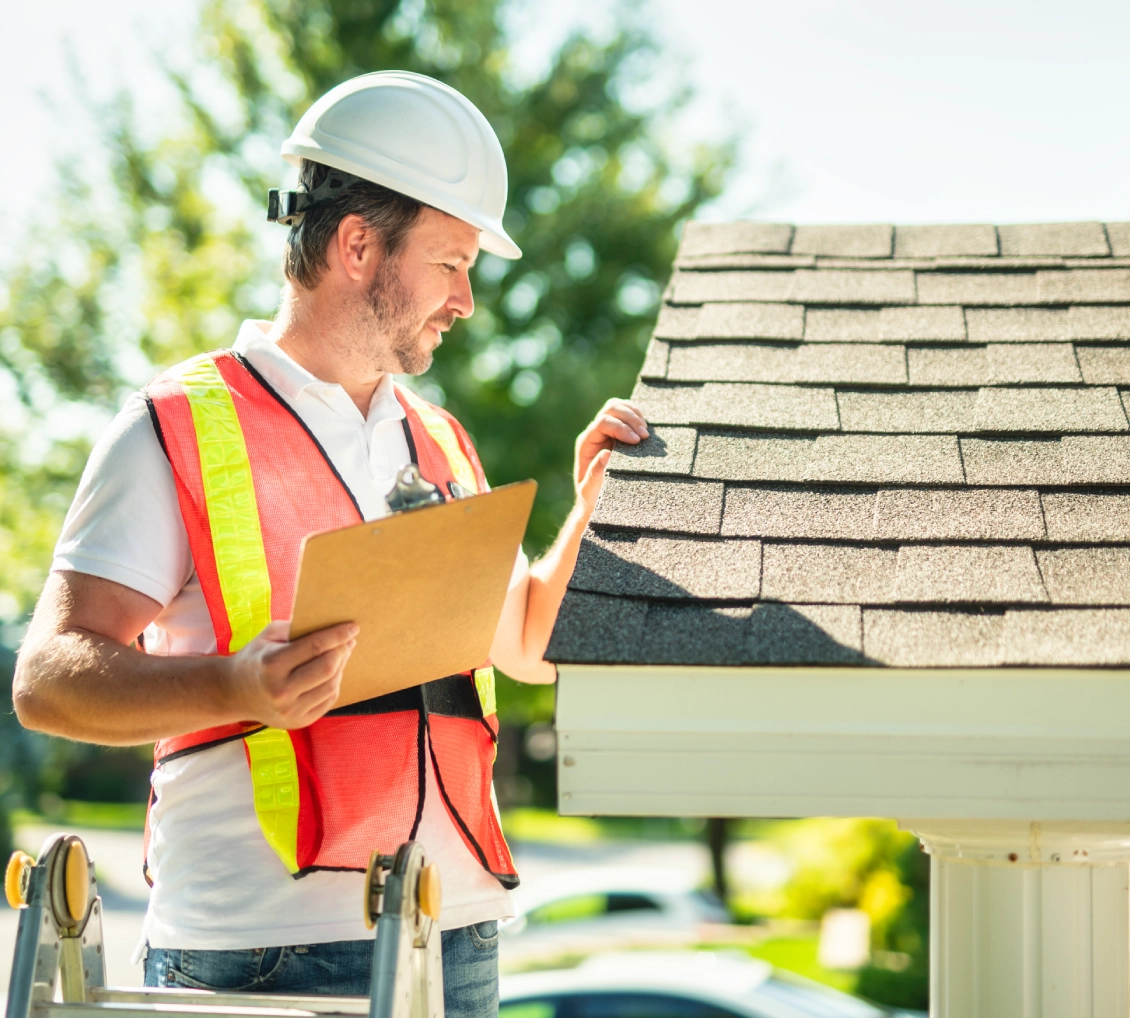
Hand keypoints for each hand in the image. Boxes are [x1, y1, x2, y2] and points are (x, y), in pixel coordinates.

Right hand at [224, 620, 357, 728]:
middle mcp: (281, 691)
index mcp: (272, 664)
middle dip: (342, 651)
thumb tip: (331, 624)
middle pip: (327, 668)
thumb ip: (297, 628)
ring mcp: (290, 710)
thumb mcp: (269, 636)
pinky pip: (329, 700)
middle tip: (347, 642)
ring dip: (341, 667)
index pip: (315, 647)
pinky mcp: (299, 722)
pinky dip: (335, 683)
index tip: (353, 627)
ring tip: (339, 656)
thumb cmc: (256, 658)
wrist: (233, 694)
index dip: (338, 635)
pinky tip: (331, 673)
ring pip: (331, 685)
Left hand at [573, 398, 647, 515]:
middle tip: (645, 435)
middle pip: (611, 408)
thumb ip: (595, 474)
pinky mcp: (618, 433)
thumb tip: (606, 453)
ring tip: (646, 432)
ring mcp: (606, 431)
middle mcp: (595, 433)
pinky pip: (627, 414)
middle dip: (630, 418)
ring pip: (619, 407)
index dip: (622, 427)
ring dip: (635, 414)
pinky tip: (647, 430)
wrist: (595, 500)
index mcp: (586, 443)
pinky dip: (638, 417)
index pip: (603, 422)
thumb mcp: (590, 490)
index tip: (637, 441)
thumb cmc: (592, 497)